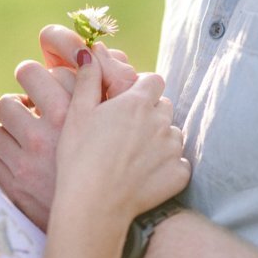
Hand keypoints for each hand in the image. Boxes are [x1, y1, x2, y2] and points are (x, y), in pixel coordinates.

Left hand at [0, 29, 140, 227]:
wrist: (104, 221)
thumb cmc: (118, 170)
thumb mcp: (117, 125)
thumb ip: (108, 86)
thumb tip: (88, 52)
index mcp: (78, 114)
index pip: (51, 70)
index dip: (49, 73)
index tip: (50, 82)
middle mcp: (50, 131)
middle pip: (23, 80)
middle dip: (26, 82)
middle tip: (32, 94)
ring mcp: (28, 156)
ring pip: (3, 114)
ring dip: (12, 119)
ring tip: (25, 128)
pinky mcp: (13, 180)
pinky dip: (7, 151)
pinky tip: (23, 157)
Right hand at [53, 57, 188, 222]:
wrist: (92, 205)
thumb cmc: (78, 159)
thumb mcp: (77, 115)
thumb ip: (88, 81)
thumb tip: (89, 52)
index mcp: (136, 103)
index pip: (153, 81)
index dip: (142, 90)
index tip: (127, 103)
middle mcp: (160, 121)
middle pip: (164, 106)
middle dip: (150, 114)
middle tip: (126, 133)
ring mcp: (173, 148)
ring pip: (173, 134)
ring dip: (160, 140)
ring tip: (133, 157)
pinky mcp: (180, 173)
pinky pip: (179, 163)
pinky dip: (166, 168)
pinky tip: (144, 177)